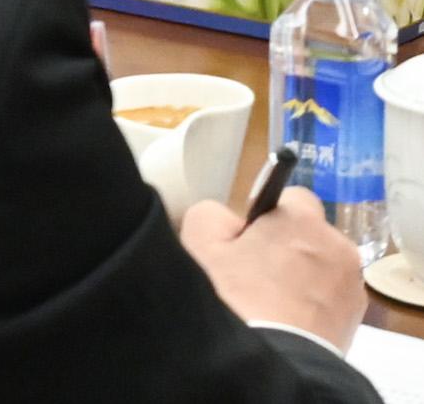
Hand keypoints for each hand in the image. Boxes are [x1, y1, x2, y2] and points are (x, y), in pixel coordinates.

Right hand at [180, 187, 365, 350]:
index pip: (293, 197)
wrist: (270, 358)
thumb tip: (230, 220)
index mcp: (302, 220)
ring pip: (323, 267)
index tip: (250, 239)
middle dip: (289, 245)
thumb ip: (212, 214)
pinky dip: (315, 303)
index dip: (269, 216)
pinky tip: (289, 319)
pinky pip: (332, 297)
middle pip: (311, 235)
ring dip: (305, 275)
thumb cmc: (234, 296)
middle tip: (256, 271)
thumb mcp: (199, 242)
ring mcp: (352, 284)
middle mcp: (337, 246)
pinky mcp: (356, 317)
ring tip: (273, 302)